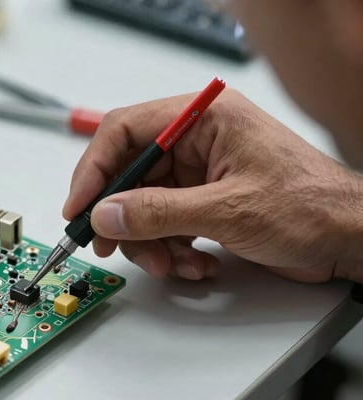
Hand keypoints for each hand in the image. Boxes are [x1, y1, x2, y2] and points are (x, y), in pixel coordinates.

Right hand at [64, 89, 362, 282]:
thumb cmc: (311, 207)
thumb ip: (158, 213)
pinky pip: (164, 224)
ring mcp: (200, 173)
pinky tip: (195, 264)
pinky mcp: (204, 202)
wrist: (349, 239)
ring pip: (144, 206)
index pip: (125, 131)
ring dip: (150, 242)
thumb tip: (107, 215)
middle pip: (130, 174)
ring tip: (170, 264)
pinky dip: (171, 249)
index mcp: (204, 118)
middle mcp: (197, 141)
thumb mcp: (227, 210)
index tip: (79, 207)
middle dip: (122, 217)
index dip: (94, 170)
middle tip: (109, 245)